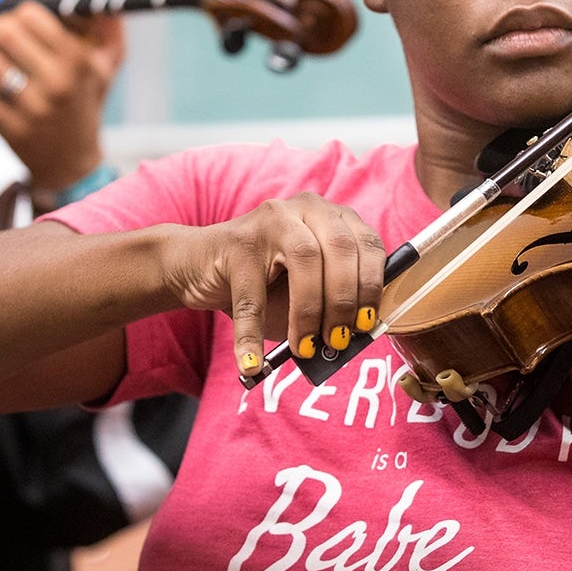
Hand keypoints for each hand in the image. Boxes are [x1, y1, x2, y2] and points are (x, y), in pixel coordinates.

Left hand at [0, 0, 124, 190]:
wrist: (73, 164)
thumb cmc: (86, 107)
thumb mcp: (105, 66)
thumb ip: (105, 23)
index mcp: (77, 60)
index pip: (32, 16)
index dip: (14, 12)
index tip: (8, 19)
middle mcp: (57, 82)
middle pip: (6, 34)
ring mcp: (33, 108)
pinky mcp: (11, 130)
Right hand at [161, 191, 384, 378]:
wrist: (199, 265)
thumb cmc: (264, 281)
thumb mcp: (307, 286)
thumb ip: (333, 302)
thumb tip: (355, 335)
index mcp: (332, 216)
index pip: (367, 244)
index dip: (372, 286)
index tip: (367, 324)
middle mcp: (306, 207)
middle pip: (339, 249)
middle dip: (343, 301)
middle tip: (337, 340)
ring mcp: (271, 219)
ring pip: (304, 261)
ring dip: (309, 312)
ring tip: (305, 348)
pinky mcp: (237, 242)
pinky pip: (252, 295)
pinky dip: (250, 335)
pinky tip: (251, 363)